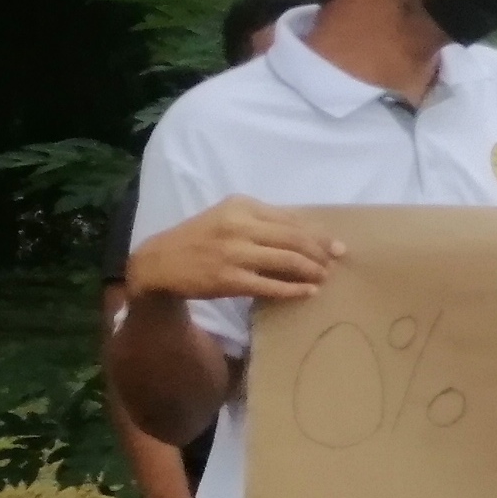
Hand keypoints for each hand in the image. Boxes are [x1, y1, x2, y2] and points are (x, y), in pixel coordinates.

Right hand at [125, 195, 341, 302]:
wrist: (161, 262)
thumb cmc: (200, 238)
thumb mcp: (228, 217)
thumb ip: (261, 220)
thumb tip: (305, 232)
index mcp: (242, 205)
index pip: (291, 219)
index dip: (317, 233)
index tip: (335, 244)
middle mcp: (239, 225)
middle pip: (294, 239)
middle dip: (320, 252)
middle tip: (335, 262)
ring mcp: (234, 253)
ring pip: (287, 260)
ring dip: (312, 270)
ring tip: (324, 276)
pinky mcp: (229, 279)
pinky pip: (270, 285)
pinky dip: (294, 289)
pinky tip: (309, 292)